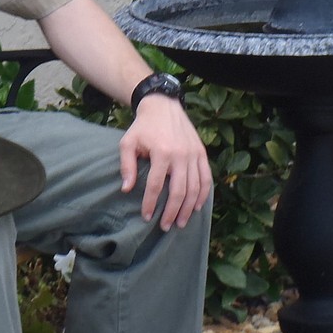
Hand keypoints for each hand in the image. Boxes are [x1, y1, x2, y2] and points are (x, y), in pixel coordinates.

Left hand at [118, 95, 212, 230]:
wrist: (163, 106)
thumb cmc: (143, 127)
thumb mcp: (128, 142)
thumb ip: (126, 165)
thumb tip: (126, 190)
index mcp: (161, 152)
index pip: (155, 185)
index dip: (150, 204)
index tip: (146, 217)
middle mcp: (180, 155)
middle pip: (178, 191)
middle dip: (171, 212)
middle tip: (165, 226)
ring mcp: (193, 154)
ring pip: (194, 188)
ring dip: (187, 208)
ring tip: (180, 222)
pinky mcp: (201, 153)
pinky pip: (206, 178)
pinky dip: (203, 195)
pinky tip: (196, 207)